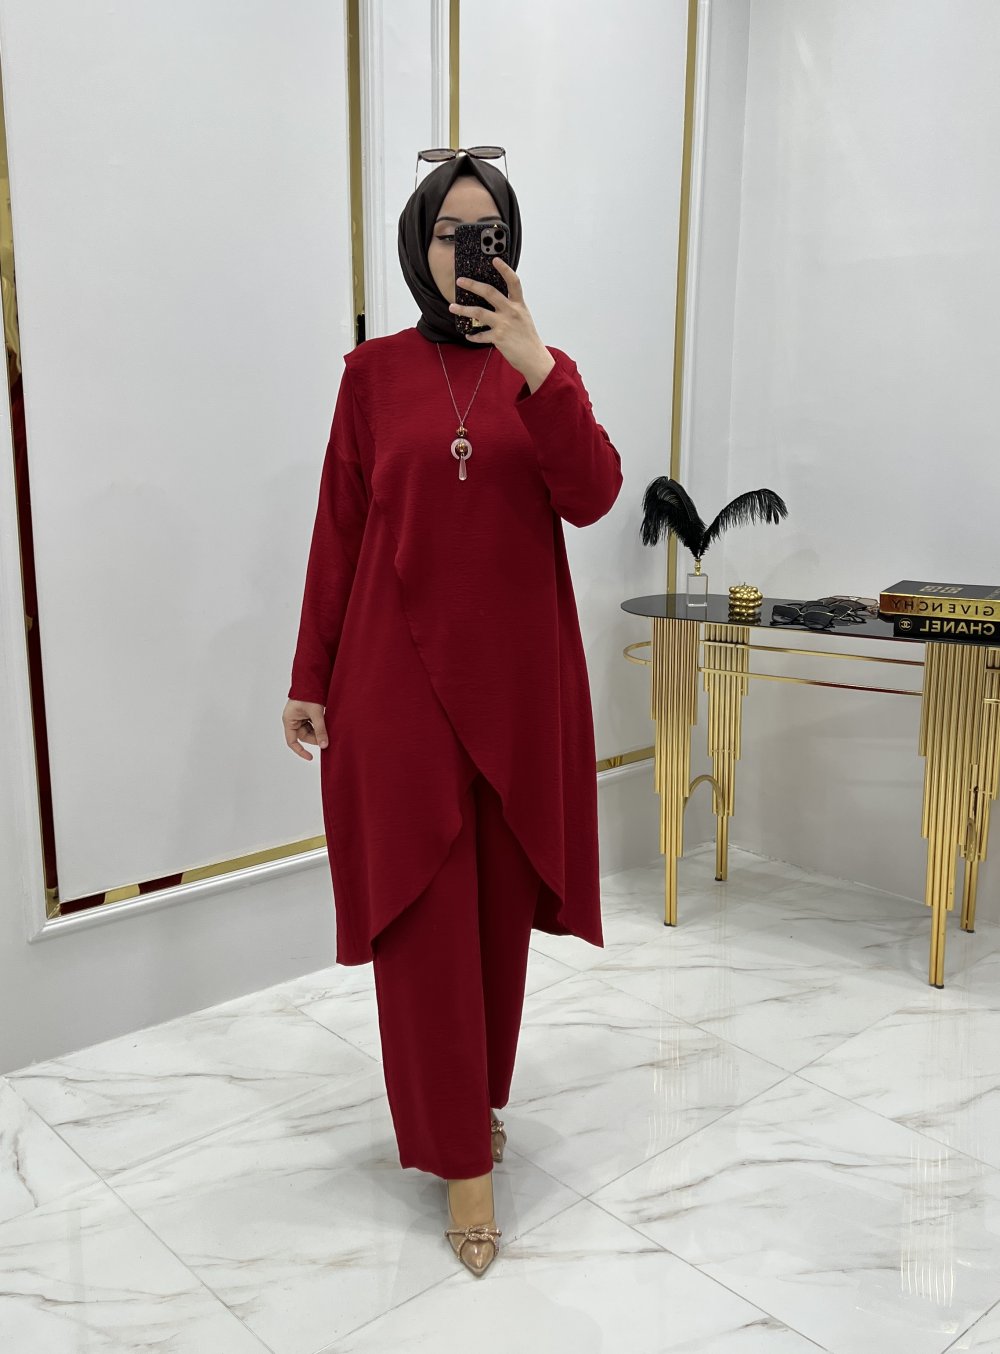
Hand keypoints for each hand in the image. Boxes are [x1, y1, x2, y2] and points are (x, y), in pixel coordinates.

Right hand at [283, 699, 327, 761]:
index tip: (311, 757)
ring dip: (318, 731)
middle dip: (315, 738)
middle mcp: (292, 719)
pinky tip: (326, 723)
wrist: (311, 678)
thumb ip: (320, 729)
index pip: (292, 741)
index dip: (300, 751)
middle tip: (327, 738)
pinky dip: (319, 725)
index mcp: (289, 720)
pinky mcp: (306, 713)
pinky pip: (312, 724)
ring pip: (309, 730)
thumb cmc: (309, 693)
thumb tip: (325, 745)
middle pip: (304, 736)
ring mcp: (299, 716)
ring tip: (328, 728)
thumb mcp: (316, 713)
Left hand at [450, 258, 555, 392]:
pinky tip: (468, 335)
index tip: (495, 259)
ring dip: (463, 309)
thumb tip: (494, 300)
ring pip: (479, 312)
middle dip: (473, 285)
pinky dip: (473, 335)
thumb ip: (511, 307)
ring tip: (452, 307)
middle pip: (490, 292)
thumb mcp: (523, 317)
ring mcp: (504, 324)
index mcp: (519, 304)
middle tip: (460, 281)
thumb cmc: (527, 337)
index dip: (504, 269)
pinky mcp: (498, 338)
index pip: (513, 282)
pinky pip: (480, 335)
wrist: (534, 357)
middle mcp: (512, 311)